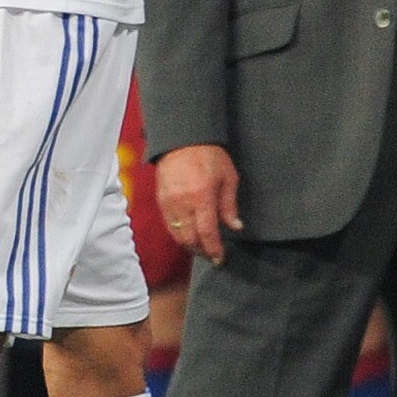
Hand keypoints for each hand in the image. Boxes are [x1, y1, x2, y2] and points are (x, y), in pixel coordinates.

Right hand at [155, 143, 242, 264]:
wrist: (183, 138)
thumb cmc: (209, 154)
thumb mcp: (228, 177)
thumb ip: (230, 205)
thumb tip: (236, 227)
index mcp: (202, 196)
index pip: (206, 233)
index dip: (213, 249)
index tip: (219, 258)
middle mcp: (183, 202)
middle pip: (189, 239)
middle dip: (201, 251)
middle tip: (211, 254)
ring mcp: (169, 202)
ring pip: (177, 235)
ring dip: (189, 245)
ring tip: (201, 247)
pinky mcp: (161, 200)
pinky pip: (168, 225)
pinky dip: (178, 234)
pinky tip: (188, 234)